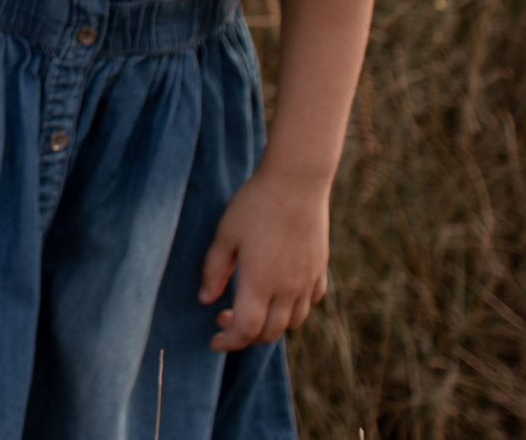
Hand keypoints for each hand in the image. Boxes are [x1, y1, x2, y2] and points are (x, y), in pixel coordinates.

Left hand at [198, 167, 330, 350]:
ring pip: (293, 322)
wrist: (297, 182)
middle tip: (224, 316)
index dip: (228, 342)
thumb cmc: (255, 204)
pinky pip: (310, 302)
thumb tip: (205, 299)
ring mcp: (307, 280)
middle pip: (270, 333)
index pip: (246, 330)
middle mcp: (287, 289)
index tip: (213, 341)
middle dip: (245, 336)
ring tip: (251, 307)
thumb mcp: (225, 235)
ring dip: (271, 325)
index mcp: (260, 283)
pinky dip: (294, 309)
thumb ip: (214, 270)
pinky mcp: (320, 269)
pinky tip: (280, 294)